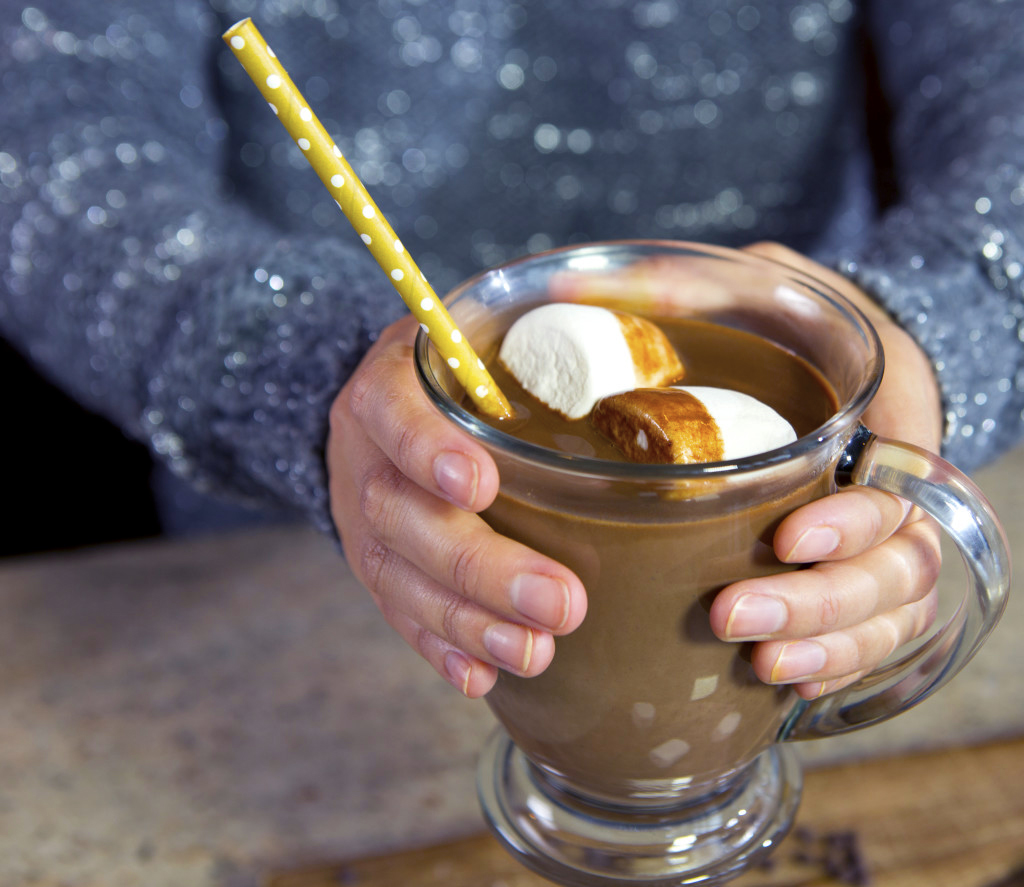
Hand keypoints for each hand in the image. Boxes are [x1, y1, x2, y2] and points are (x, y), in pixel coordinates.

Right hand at [326, 315, 586, 697]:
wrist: (381, 417)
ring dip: (468, 622)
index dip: (427, 447)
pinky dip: (438, 647)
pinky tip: (479, 678)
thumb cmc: (456, 375)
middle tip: (561, 603)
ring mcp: (362, 519)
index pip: (392, 412)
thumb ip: (526, 333)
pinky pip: (396, 614)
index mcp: (387, 386)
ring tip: (536, 653)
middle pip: (403, 516)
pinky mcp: (374, 566)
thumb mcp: (473, 334)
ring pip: (400, 579)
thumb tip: (625, 299)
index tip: (480, 485)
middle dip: (480, 565)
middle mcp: (364, 456)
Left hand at [707, 243, 942, 698]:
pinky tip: (786, 680)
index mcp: (880, 426)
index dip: (852, 527)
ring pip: (890, 618)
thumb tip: (559, 289)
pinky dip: (836, 664)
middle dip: (819, 606)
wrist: (833, 353)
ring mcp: (880, 541)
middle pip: (896, 575)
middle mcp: (890, 494)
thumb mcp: (748, 285)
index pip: (895, 496)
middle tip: (731, 616)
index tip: (783, 538)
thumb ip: (678, 285)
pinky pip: (874, 639)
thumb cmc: (788, 324)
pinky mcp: (854, 573)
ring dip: (825, 646)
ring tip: (758, 661)